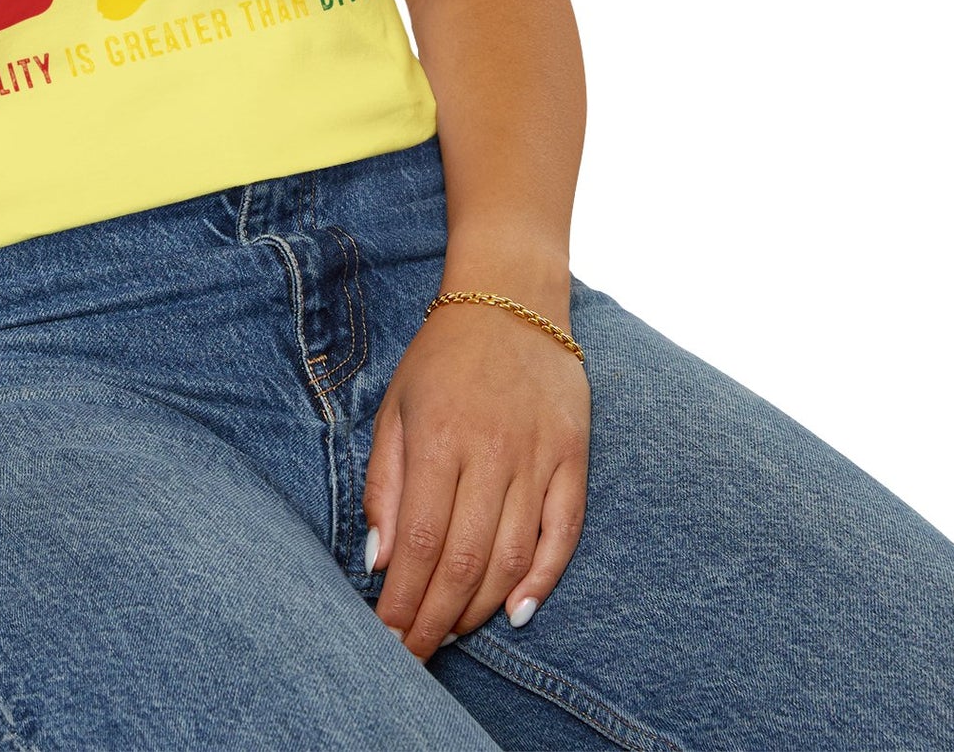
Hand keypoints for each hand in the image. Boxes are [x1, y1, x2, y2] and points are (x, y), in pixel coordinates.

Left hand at [362, 295, 590, 658]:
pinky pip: (563, 532)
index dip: (404, 599)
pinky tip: (517, 611)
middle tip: (416, 654)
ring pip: (512, 556)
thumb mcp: (396, 408)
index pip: (420, 542)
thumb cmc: (442, 358)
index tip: (387, 636)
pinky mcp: (574, 457)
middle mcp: (491, 452)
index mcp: (438, 438)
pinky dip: (543, 579)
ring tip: (453, 633)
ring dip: (480, 607)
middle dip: (436, 618)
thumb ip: (385, 484)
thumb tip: (380, 559)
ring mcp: (537, 456)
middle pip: (464, 560)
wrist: (510, 300)